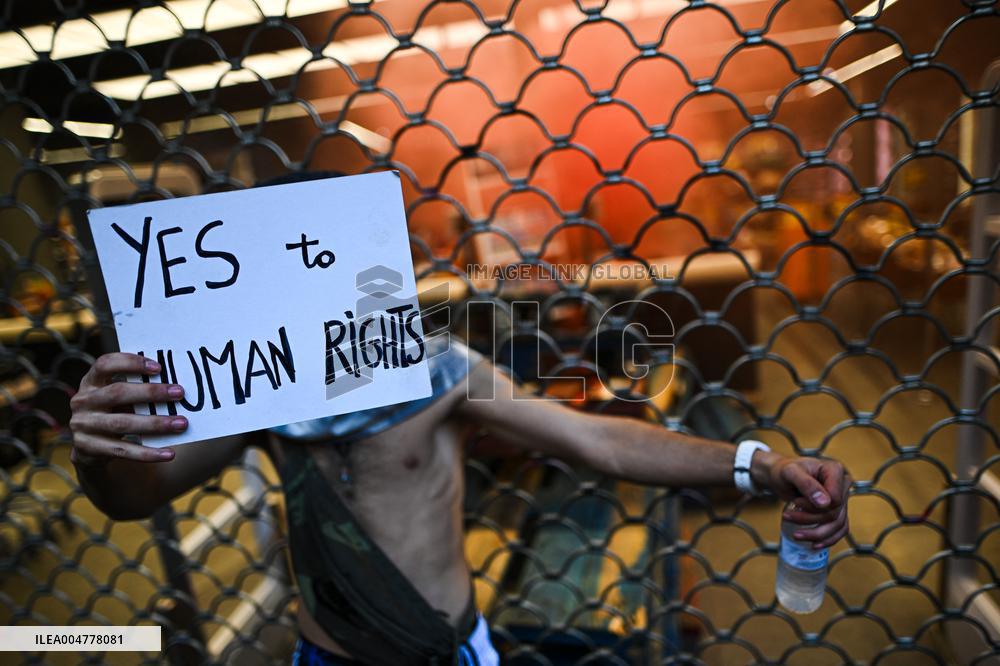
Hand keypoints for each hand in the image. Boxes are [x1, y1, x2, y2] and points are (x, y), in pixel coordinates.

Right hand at [69, 353, 187, 464]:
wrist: (87, 448)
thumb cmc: (112, 412)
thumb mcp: (116, 397)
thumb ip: (136, 389)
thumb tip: (175, 389)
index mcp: (90, 381)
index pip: (105, 364)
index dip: (131, 363)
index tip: (158, 368)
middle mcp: (82, 401)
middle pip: (117, 393)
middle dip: (151, 392)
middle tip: (179, 393)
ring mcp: (82, 425)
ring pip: (122, 423)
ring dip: (155, 424)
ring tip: (180, 423)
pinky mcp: (87, 449)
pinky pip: (122, 450)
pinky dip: (148, 453)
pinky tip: (169, 454)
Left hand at [753, 451, 851, 548]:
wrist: (781, 475)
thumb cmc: (784, 470)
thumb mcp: (790, 472)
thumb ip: (806, 484)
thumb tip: (825, 503)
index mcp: (835, 471)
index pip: (835, 499)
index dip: (815, 507)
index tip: (796, 502)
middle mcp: (843, 484)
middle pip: (835, 513)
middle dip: (810, 520)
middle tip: (787, 517)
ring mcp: (842, 498)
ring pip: (838, 524)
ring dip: (817, 534)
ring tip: (796, 535)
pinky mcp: (837, 510)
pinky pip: (840, 529)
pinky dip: (828, 539)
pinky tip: (814, 544)